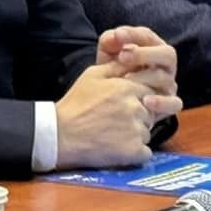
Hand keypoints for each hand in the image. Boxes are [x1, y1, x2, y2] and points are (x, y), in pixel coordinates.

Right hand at [55, 65, 183, 170]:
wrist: (60, 135)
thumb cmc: (75, 104)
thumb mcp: (92, 75)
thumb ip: (117, 66)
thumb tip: (133, 56)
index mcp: (127, 87)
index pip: (150, 91)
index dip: (137, 100)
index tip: (122, 107)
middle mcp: (135, 107)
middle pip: (150, 113)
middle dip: (138, 117)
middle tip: (115, 122)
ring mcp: (136, 130)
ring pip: (147, 132)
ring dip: (136, 135)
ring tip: (112, 135)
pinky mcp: (134, 151)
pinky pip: (145, 152)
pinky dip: (134, 153)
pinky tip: (117, 149)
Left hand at [96, 25, 179, 97]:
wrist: (113, 102)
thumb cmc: (115, 73)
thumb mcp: (108, 56)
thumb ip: (109, 42)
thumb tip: (114, 36)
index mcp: (153, 48)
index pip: (148, 37)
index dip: (133, 34)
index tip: (118, 35)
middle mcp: (165, 66)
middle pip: (167, 54)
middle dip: (145, 54)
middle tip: (123, 56)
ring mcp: (169, 85)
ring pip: (166, 78)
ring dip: (145, 77)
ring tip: (125, 79)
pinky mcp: (170, 105)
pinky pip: (173, 103)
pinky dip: (161, 102)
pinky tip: (145, 101)